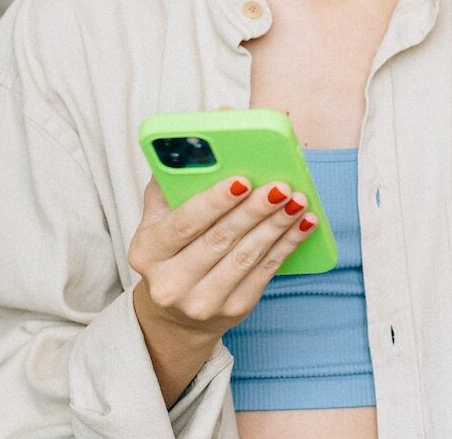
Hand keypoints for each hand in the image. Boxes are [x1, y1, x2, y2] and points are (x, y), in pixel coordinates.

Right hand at [128, 174, 317, 343]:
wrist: (176, 311)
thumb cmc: (173, 248)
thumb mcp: (159, 218)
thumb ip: (173, 182)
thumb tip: (203, 139)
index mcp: (147, 251)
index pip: (183, 224)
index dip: (214, 202)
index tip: (242, 180)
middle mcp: (170, 283)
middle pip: (220, 240)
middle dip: (254, 211)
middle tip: (281, 187)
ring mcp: (202, 302)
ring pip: (246, 256)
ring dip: (277, 225)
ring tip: (298, 200)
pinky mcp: (233, 309)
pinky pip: (265, 272)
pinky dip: (288, 244)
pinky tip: (304, 223)